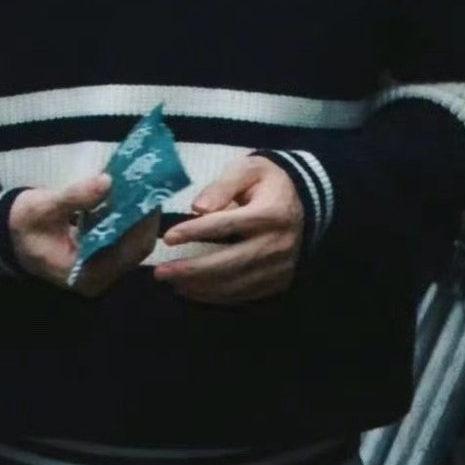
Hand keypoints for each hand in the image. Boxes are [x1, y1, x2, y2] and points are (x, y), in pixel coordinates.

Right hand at [9, 175, 159, 298]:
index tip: (150, 193)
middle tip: (150, 184)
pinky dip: (127, 217)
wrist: (6, 234)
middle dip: (144, 216)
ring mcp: (100, 269)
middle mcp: (97, 278)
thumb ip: (75, 197)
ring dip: (138, 215)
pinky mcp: (100, 256)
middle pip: (135, 248)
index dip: (142, 223)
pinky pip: (123, 238)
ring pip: (132, 242)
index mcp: (84, 274)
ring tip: (143, 184)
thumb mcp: (43, 207)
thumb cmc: (22, 224)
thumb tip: (108, 181)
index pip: (127, 251)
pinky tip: (129, 194)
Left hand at [154, 155, 303, 304]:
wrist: (303, 201)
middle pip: (231, 262)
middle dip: (193, 270)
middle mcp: (278, 244)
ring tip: (172, 281)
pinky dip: (216, 295)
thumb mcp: (247, 169)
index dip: (196, 232)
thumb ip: (222, 186)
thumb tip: (197, 209)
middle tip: (161, 272)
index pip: (227, 225)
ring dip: (200, 286)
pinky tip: (193, 289)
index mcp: (271, 212)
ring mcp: (280, 267)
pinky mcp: (278, 282)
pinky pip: (244, 294)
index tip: (169, 237)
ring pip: (236, 284)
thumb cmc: (268, 182)